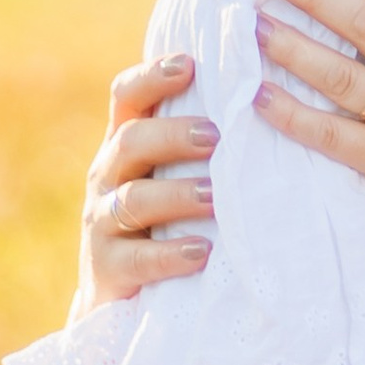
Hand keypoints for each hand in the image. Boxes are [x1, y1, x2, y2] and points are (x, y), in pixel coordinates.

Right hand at [78, 56, 216, 309]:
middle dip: (172, 134)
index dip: (152, 76)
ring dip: (178, 194)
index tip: (190, 64)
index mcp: (124, 146)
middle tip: (214, 136)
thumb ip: (197, 144)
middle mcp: (107, 177)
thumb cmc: (163, 224)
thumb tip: (263, 94)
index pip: (126, 98)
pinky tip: (203, 252)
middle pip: (130, 141)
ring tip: (216, 196)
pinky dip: (170, 254)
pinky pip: (136, 259)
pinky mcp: (106, 269)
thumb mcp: (170, 177)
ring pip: (133, 198)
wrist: (119, 300)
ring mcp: (101, 223)